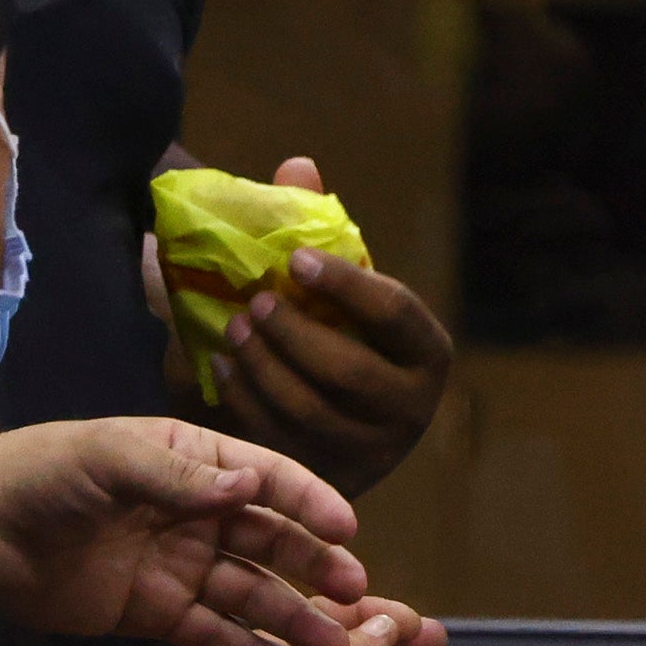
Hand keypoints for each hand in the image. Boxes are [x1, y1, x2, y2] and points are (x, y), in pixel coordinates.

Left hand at [0, 416, 369, 645]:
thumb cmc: (42, 475)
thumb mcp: (107, 460)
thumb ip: (178, 476)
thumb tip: (250, 487)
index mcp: (192, 461)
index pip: (267, 481)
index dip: (310, 503)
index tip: (348, 530)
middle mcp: (197, 513)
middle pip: (272, 542)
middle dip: (316, 568)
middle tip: (356, 597)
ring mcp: (180, 566)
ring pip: (252, 594)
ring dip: (295, 620)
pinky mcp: (156, 614)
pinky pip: (215, 634)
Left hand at [212, 155, 456, 492]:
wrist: (328, 423)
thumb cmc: (333, 335)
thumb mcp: (336, 290)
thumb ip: (317, 228)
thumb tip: (297, 166)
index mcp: (426, 350)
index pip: (393, 311)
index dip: (345, 284)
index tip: (295, 259)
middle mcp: (411, 408)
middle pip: (348, 370)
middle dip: (294, 334)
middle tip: (254, 301)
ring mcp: (371, 452)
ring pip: (309, 410)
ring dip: (263, 366)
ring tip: (232, 328)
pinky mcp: (328, 478)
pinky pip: (280, 441)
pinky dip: (245, 400)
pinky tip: (219, 364)